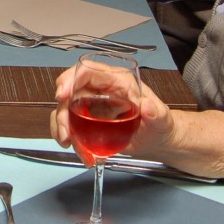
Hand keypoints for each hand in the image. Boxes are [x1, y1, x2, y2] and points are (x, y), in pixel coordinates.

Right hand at [50, 60, 173, 157]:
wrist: (156, 140)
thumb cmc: (159, 124)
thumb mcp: (162, 118)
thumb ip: (157, 112)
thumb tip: (149, 106)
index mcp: (117, 81)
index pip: (88, 71)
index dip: (71, 79)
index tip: (62, 95)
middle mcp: (100, 90)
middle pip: (70, 92)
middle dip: (62, 112)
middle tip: (65, 132)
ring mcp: (92, 106)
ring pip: (66, 110)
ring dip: (62, 128)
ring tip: (72, 146)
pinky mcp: (88, 121)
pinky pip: (70, 126)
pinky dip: (70, 139)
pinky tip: (81, 152)